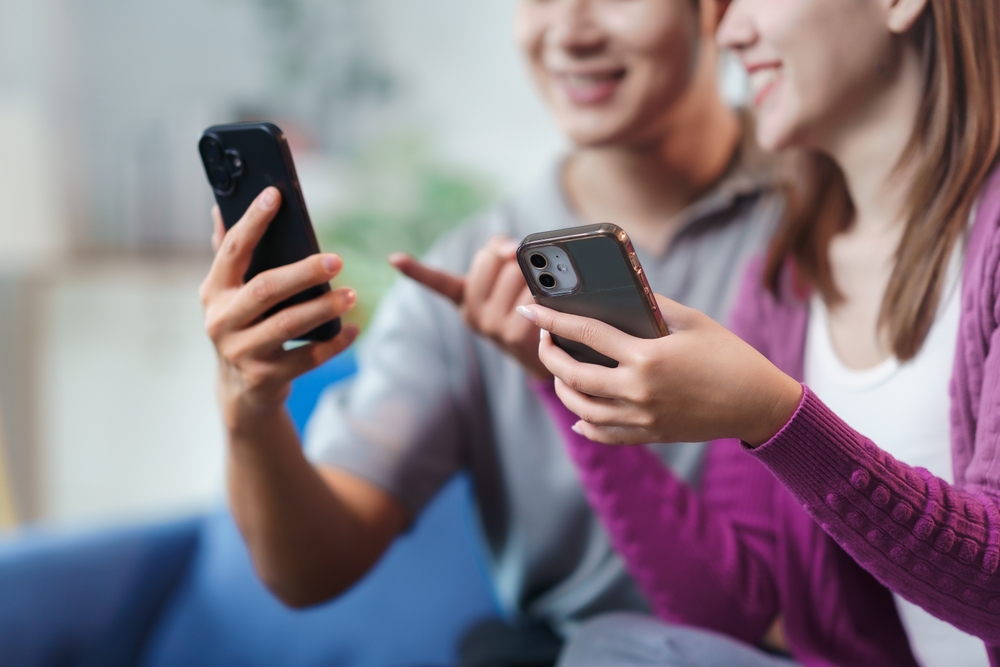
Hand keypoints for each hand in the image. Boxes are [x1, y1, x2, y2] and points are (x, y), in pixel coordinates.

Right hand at [200, 187, 359, 428]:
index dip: (253, 221)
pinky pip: (307, 358)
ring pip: (287, 325)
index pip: (232, 249)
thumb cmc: (243, 327)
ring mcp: (242, 352)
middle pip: (265, 289)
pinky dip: (334, 344)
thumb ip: (227, 255)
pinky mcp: (265, 378)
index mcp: (214, 291)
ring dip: (323, 308)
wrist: (239, 391)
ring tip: (351, 295)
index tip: (276, 194)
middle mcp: (222, 321)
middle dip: (303, 272)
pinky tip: (353, 329)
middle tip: (337, 259)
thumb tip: (218, 206)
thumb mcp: (229, 295)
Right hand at [389, 235, 548, 378]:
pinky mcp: (510, 335)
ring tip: (537, 291)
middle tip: (526, 273)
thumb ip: (501, 250)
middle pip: (490, 258)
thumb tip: (508, 248)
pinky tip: (543, 305)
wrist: (544, 353)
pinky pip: (529, 294)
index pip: (437, 281)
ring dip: (531, 274)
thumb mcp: (506, 276)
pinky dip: (542, 293)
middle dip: (511, 258)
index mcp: (464, 298)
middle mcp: (470, 314)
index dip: (415, 270)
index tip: (394, 258)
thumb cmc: (525, 305)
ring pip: (512, 273)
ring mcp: (488, 326)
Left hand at [518, 295, 801, 445]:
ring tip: (558, 370)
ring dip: (561, 387)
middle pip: (573, 375)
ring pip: (582, 408)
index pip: (585, 334)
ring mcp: (642, 417)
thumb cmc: (728, 354)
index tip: (529, 307)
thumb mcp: (691, 321)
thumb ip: (651, 305)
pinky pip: (605, 434)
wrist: (759, 403)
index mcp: (647, 356)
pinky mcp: (650, 435)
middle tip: (542, 338)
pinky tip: (578, 412)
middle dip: (549, 354)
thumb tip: (616, 291)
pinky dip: (586, 424)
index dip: (552, 319)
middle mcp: (638, 390)